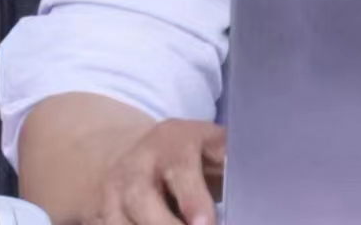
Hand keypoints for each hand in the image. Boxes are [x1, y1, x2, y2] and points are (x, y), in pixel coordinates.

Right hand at [93, 120, 225, 224]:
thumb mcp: (210, 145)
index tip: (205, 224)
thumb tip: (259, 173)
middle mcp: (135, 168)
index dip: (193, 199)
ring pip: (119, 221)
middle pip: (141, 201)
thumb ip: (231, 157)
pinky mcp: (101, 215)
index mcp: (170, 144)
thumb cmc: (189, 155)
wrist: (136, 153)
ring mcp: (112, 193)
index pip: (180, 171)